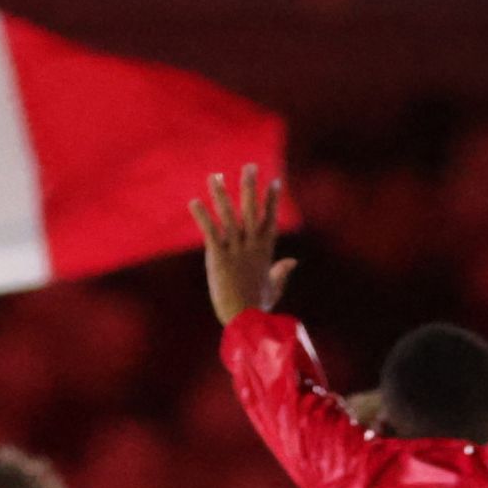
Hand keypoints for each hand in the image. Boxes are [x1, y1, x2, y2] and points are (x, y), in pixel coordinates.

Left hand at [191, 165, 294, 326]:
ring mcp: (236, 250)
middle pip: (252, 209)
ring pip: (229, 216)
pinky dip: (202, 216)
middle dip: (250, 187)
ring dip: (221, 195)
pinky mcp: (219, 258)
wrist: (246, 320)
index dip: (272, 199)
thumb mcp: (274, 287)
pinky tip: (193, 202)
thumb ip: (282, 271)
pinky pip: (210, 231)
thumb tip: (293, 261)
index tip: (274, 180)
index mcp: (265, 250)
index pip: (270, 218)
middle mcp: (252, 245)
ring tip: (214, 176)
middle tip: (249, 166)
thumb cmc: (259, 307)